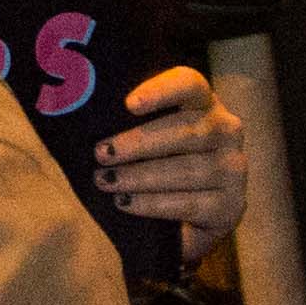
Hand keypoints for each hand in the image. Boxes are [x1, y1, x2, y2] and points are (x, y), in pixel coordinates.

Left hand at [89, 65, 248, 256]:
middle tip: (100, 154)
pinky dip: (153, 204)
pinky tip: (125, 203)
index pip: (189, 84)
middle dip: (138, 143)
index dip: (161, 91)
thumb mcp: (145, 135)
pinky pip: (190, 203)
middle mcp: (227, 130)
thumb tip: (71, 100)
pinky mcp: (231, 205)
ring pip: (187, 170)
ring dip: (140, 176)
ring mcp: (234, 169)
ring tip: (106, 181)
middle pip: (186, 130)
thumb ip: (125, 117)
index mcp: (204, 102)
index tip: (128, 103)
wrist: (186, 219)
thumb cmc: (156, 163)